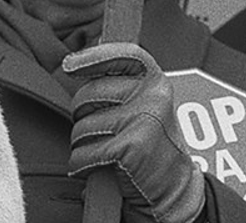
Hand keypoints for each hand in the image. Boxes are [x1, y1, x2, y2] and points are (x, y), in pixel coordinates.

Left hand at [62, 42, 205, 222]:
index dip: (94, 57)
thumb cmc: (151, 146)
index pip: (125, 55)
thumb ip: (119, 86)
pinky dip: (82, 165)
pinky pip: (84, 153)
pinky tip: (100, 168)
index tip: (70, 65)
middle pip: (88, 94)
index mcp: (156, 82)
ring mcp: (143, 121)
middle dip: (82, 115)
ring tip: (105, 152)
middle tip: (100, 131)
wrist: (175, 191)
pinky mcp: (130, 147)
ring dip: (83, 144)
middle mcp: (153, 96)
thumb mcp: (144, 107)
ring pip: (82, 126)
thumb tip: (75, 62)